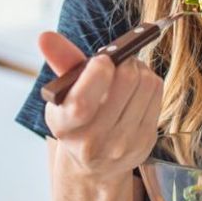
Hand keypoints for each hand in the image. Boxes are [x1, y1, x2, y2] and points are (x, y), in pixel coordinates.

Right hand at [40, 31, 162, 181]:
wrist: (94, 163)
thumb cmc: (77, 118)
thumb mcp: (64, 94)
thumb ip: (59, 63)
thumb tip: (45, 37)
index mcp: (64, 127)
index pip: (82, 103)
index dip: (97, 74)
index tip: (102, 58)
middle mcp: (92, 141)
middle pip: (126, 82)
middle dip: (123, 60)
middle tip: (115, 59)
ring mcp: (122, 144)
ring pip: (145, 83)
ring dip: (138, 68)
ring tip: (125, 71)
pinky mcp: (145, 141)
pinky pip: (156, 93)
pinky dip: (148, 80)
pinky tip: (136, 87)